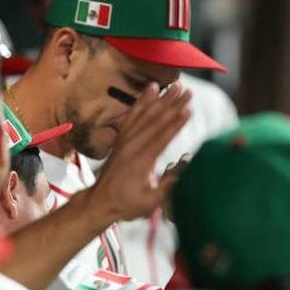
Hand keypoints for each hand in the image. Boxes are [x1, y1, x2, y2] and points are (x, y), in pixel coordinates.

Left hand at [85, 82, 192, 223]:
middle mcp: (132, 145)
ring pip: (145, 114)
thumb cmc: (127, 204)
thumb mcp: (151, 201)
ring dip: (161, 98)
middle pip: (156, 120)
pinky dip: (142, 101)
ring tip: (174, 85)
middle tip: (188, 90)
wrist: (100, 201)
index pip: (162, 136)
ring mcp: (125, 140)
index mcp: (141, 160)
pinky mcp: (122, 138)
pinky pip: (133, 115)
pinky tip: (150, 89)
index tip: (189, 109)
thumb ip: (169, 184)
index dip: (177, 122)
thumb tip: (187, 166)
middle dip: (173, 104)